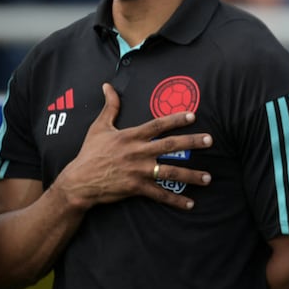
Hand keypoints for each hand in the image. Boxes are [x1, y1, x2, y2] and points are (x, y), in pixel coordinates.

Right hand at [53, 83, 212, 210]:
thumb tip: (107, 85)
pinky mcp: (136, 188)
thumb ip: (110, 106)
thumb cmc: (89, 153)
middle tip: (210, 140)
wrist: (78, 182)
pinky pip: (159, 194)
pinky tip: (191, 204)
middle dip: (191, 142)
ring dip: (191, 175)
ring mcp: (138, 171)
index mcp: (131, 136)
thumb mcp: (99, 127)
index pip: (157, 124)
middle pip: (170, 145)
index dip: (175, 119)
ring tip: (208, 177)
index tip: (193, 115)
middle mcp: (138, 152)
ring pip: (170, 172)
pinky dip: (176, 200)